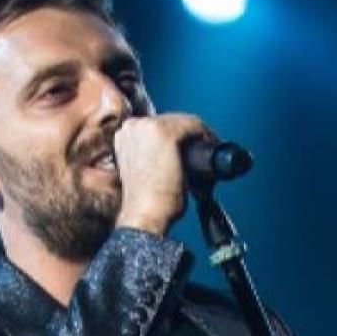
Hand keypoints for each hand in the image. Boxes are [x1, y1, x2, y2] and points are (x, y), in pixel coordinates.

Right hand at [113, 113, 212, 235]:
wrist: (144, 214)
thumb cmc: (144, 202)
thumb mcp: (142, 171)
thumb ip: (151, 158)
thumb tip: (176, 155)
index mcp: (124, 135)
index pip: (158, 125)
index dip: (179, 135)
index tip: (192, 147)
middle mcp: (133, 127)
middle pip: (171, 121)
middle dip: (190, 134)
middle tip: (205, 148)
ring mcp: (148, 128)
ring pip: (183, 121)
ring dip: (199, 133)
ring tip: (211, 148)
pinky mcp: (165, 133)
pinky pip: (193, 125)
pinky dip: (205, 134)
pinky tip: (212, 144)